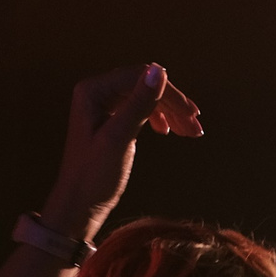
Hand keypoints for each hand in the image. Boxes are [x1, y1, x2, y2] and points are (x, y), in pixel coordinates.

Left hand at [36, 63, 203, 243]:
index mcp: (92, 91)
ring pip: (145, 98)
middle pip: (144, 85)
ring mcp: (103, 106)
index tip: (192, 114)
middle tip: (195, 126)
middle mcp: (96, 92)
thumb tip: (160, 71)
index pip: (139, 78)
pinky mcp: (111, 120)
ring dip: (170, 113)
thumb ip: (139, 103)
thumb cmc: (94, 175)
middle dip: (173, 104)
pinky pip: (140, 110)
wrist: (80, 206)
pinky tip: (168, 131)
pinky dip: (159, 119)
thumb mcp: (119, 137)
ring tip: (190, 132)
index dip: (169, 93)